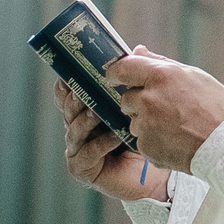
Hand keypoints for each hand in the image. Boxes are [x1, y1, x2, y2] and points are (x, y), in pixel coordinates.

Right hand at [58, 81, 161, 201]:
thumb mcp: (140, 104)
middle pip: (69, 109)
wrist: (154, 175)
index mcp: (86, 110)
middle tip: (83, 89)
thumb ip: (136, 79)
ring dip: (86, 119)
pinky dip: (101, 143)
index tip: (73, 70)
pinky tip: (114, 137)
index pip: (69, 93)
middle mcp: (78, 128)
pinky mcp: (81, 167)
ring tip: (96, 112)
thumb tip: (138, 48)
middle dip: (75, 98)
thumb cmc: (145, 137)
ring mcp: (77, 148)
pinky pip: (87, 152)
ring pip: (74, 129)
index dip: (68, 82)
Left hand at [105, 49, 223, 172]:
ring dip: (147, 123)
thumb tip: (137, 50)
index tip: (116, 77)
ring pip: (134, 121)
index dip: (116, 73)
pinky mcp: (146, 146)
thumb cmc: (218, 107)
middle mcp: (148, 99)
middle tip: (166, 109)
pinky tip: (175, 141)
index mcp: (161, 76)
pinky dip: (154, 141)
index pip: (122, 68)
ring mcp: (145, 124)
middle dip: (140, 103)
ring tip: (176, 127)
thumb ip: (161, 64)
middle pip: (127, 98)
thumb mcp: (195, 76)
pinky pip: (142, 140)